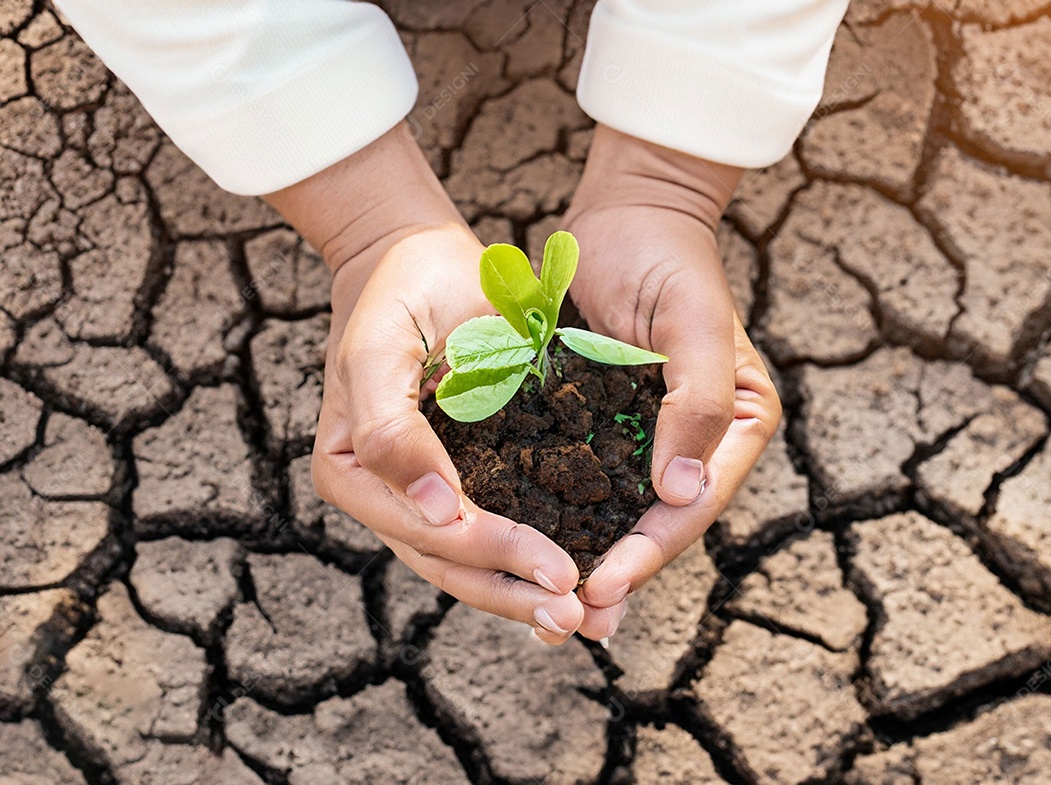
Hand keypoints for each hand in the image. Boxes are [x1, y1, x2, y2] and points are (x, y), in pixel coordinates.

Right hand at [264, 124, 583, 643]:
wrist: (418, 255)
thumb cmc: (400, 290)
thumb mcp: (381, 348)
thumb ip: (390, 428)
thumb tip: (431, 509)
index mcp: (354, 470)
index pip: (426, 529)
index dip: (490, 554)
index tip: (554, 569)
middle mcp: (384, 491)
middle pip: (449, 560)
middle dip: (513, 591)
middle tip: (575, 615)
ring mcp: (422, 489)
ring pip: (470, 560)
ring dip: (523, 592)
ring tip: (579, 618)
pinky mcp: (462, 474)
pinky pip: (494, 526)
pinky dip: (528, 556)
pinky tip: (573, 580)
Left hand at [562, 126, 780, 639]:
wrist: (627, 211)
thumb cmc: (669, 259)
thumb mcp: (694, 323)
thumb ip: (695, 405)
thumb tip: (680, 493)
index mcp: (736, 422)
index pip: (694, 502)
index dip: (652, 549)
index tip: (605, 586)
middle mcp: (697, 438)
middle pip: (659, 519)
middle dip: (620, 568)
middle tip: (575, 617)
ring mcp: (650, 432)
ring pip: (622, 508)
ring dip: (591, 553)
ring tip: (554, 604)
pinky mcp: (607, 419)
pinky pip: (588, 475)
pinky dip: (566, 511)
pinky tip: (534, 542)